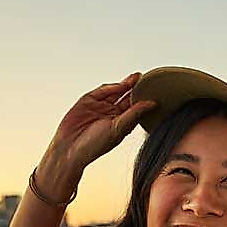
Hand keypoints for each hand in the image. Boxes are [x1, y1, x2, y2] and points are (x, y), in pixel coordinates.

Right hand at [37, 72, 155, 196]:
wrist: (69, 148)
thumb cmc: (95, 145)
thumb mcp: (119, 128)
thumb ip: (135, 114)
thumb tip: (153, 103)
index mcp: (122, 123)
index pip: (136, 108)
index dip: (146, 99)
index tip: (157, 91)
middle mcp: (112, 114)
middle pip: (127, 97)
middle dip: (137, 88)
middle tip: (149, 79)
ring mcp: (99, 106)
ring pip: (115, 92)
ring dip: (126, 85)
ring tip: (138, 78)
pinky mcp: (88, 100)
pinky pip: (102, 91)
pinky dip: (111, 87)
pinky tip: (122, 85)